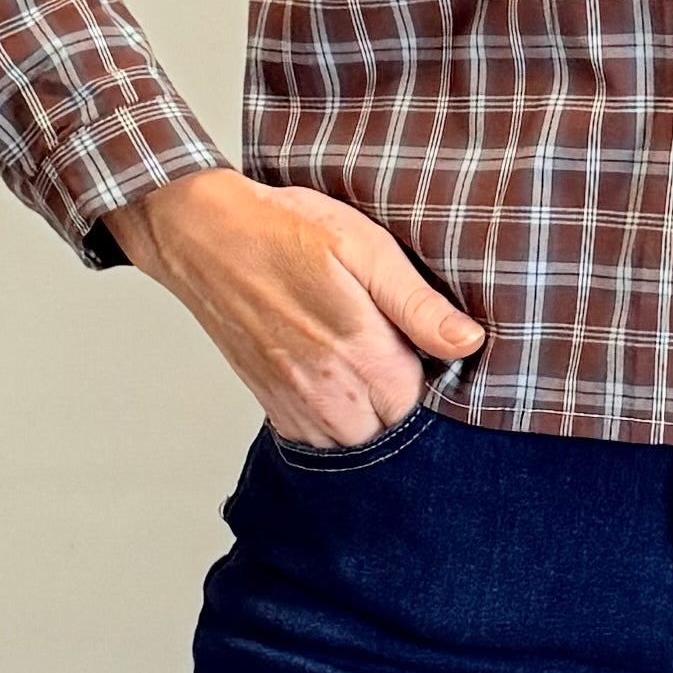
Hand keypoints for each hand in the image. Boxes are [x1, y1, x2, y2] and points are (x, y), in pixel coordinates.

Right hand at [109, 167, 483, 445]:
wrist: (203, 234)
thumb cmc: (285, 230)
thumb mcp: (365, 248)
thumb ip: (418, 303)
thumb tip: (469, 342)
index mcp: (361, 354)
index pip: (425, 406)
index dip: (435, 379)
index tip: (426, 349)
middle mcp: (327, 391)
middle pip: (391, 431)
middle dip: (403, 403)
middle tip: (396, 354)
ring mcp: (294, 402)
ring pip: (353, 442)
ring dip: (367, 416)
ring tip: (365, 366)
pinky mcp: (269, 401)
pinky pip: (314, 439)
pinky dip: (332, 422)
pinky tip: (336, 381)